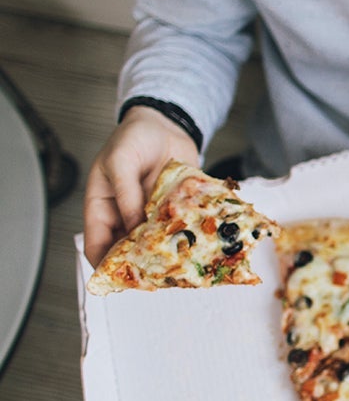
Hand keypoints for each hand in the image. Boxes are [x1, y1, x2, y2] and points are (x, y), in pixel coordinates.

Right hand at [83, 106, 200, 265]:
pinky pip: (181, 229)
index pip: (96, 245)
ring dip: (169, 253)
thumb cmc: (133, 138)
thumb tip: (135, 226)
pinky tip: (201, 244)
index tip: (120, 276)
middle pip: (129, 252)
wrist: (165, 124)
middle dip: (141, 264)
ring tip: (183, 264)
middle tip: (159, 274)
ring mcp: (153, 216)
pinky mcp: (176, 211)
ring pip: (158, 244)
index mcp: (102, 208)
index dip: (104, 264)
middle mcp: (127, 217)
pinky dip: (189, 237)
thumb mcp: (121, 161)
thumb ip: (126, 194)